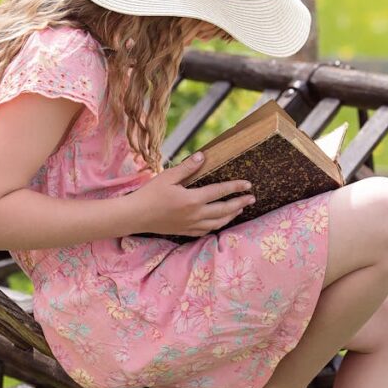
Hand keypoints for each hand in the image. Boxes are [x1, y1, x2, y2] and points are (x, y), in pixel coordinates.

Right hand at [129, 151, 255, 236]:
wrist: (135, 216)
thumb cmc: (149, 194)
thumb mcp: (168, 177)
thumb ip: (187, 167)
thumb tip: (203, 156)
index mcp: (192, 199)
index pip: (220, 192)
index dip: (236, 187)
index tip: (248, 184)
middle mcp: (195, 215)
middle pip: (224, 210)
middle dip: (240, 204)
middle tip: (252, 199)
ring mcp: (190, 225)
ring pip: (218, 223)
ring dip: (231, 216)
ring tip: (240, 210)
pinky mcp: (184, 232)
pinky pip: (206, 231)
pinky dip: (216, 226)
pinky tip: (219, 222)